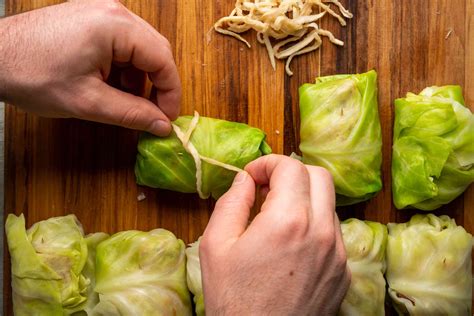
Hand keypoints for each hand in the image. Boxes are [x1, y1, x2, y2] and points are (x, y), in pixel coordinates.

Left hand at [0, 0, 179, 135]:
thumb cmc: (32, 75)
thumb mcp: (88, 102)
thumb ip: (132, 114)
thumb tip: (162, 126)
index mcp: (116, 25)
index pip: (163, 59)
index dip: (170, 93)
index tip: (166, 119)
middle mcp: (113, 11)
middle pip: (155, 50)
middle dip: (157, 85)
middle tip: (153, 114)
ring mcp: (100, 11)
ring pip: (139, 48)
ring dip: (140, 78)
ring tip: (128, 103)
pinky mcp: (89, 18)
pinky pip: (121, 44)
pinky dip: (124, 68)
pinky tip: (113, 87)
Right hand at [200, 154, 349, 314]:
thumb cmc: (234, 300)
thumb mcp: (217, 246)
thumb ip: (232, 202)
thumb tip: (245, 180)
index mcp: (289, 220)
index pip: (291, 167)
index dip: (267, 163)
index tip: (252, 177)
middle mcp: (322, 232)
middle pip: (320, 176)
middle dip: (292, 173)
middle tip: (267, 189)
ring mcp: (338, 254)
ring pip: (329, 204)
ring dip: (304, 199)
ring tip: (276, 218)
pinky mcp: (343, 272)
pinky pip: (333, 233)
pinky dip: (314, 224)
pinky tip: (291, 244)